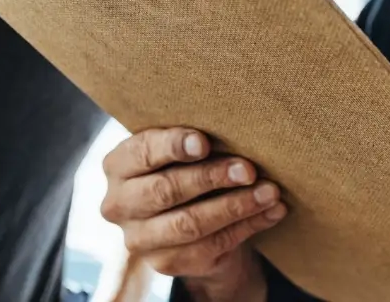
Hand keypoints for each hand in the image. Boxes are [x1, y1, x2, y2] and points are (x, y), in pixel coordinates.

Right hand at [100, 128, 286, 299]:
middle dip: (211, 177)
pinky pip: (211, 245)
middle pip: (165, 191)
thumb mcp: (177, 152)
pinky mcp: (166, 263)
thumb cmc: (184, 170)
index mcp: (117, 166)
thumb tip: (232, 127)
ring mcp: (139, 240)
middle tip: (248, 168)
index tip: (204, 142)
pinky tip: (271, 211)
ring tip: (269, 191)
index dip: (172, 147)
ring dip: (236, 205)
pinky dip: (247, 225)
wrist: (189, 225)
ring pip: (190, 223)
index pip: (142, 153)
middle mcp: (119, 205)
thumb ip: (190, 141)